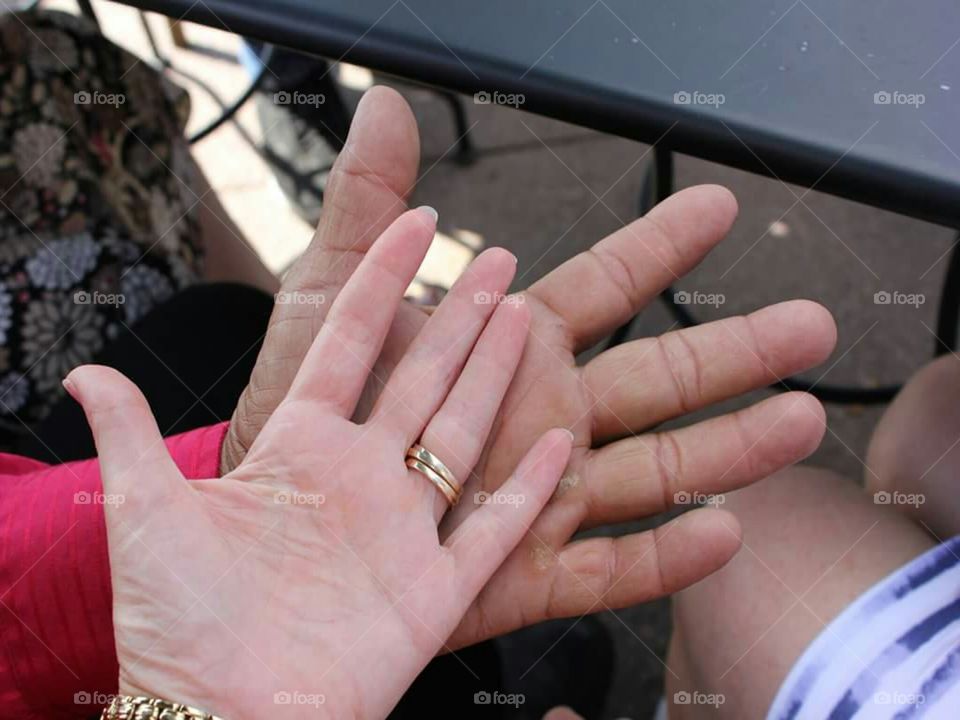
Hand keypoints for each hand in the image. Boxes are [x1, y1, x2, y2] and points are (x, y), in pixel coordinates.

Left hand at [67, 207, 572, 718]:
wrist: (215, 716)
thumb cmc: (174, 621)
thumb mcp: (144, 512)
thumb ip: (127, 433)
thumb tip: (83, 369)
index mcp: (298, 447)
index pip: (351, 342)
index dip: (383, 279)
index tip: (417, 220)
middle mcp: (357, 478)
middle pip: (421, 376)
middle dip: (460, 314)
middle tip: (497, 260)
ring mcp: (399, 531)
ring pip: (460, 433)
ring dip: (494, 375)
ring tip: (522, 317)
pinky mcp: (430, 589)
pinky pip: (490, 530)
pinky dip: (525, 491)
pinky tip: (556, 447)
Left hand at [223, 87, 836, 648]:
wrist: (280, 522)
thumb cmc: (304, 404)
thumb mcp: (334, 298)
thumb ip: (371, 210)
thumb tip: (387, 108)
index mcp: (508, 347)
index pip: (602, 286)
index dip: (659, 246)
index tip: (715, 206)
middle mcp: (543, 416)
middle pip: (657, 380)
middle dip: (735, 350)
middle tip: (811, 326)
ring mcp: (542, 495)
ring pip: (654, 472)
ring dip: (728, 449)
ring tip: (799, 420)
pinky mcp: (525, 571)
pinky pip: (607, 570)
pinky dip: (664, 558)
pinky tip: (722, 536)